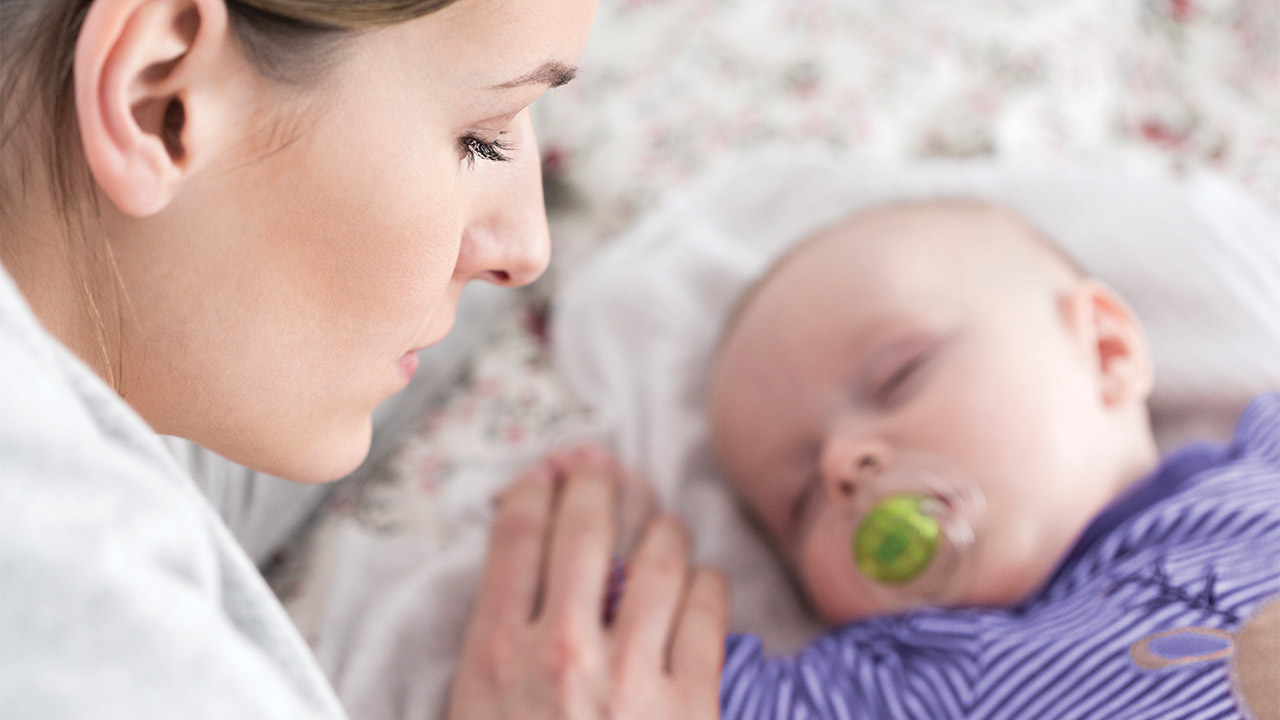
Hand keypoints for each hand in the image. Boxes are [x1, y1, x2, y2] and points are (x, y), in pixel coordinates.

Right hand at [448, 447, 728, 719]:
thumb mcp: (470, 711)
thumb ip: (489, 653)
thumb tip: (515, 588)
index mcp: (496, 654)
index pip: (516, 538)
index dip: (532, 491)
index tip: (545, 475)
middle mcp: (563, 652)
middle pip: (585, 531)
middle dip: (596, 485)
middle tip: (604, 468)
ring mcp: (631, 677)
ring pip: (659, 563)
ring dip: (663, 532)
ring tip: (666, 525)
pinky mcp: (690, 705)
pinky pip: (707, 614)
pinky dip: (706, 586)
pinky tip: (702, 582)